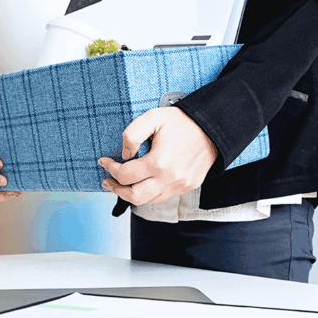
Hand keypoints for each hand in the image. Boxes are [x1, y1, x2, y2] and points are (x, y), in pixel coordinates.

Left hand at [98, 107, 217, 205]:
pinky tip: (144, 182)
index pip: (125, 175)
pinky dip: (150, 192)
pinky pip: (163, 196)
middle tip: (108, 181)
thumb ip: (132, 134)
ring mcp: (179, 185)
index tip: (104, 161)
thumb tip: (125, 155)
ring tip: (123, 184)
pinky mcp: (187, 187)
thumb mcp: (153, 118)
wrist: (212, 129)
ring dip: (132, 193)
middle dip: (117, 189)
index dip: (110, 168)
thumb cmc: (182, 122)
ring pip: (148, 200)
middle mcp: (169, 178)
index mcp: (159, 162)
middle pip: (134, 196)